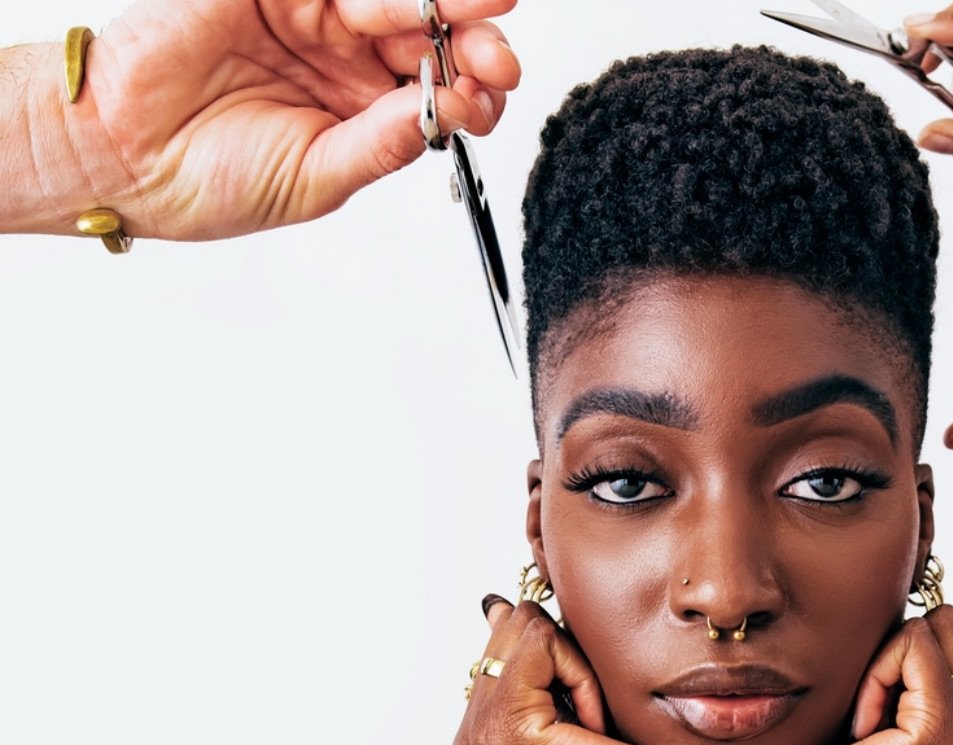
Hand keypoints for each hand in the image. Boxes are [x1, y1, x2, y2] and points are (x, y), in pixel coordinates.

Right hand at [61, 0, 519, 239]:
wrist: (116, 153)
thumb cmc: (206, 180)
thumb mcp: (316, 177)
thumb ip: (384, 143)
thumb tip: (453, 114)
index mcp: (363, 112)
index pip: (439, 93)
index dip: (474, 91)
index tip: (491, 97)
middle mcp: (345, 59)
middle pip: (429, 37)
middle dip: (474, 42)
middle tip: (498, 55)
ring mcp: (312, 16)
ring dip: (440, 3)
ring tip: (484, 9)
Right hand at [449, 597, 714, 744]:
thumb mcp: (575, 706)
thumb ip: (529, 662)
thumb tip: (495, 605)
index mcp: (474, 741)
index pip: (502, 637)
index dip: (558, 657)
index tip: (580, 718)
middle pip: (512, 626)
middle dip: (563, 657)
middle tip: (588, 723)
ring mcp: (478, 742)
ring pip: (528, 629)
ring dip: (576, 669)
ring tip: (590, 730)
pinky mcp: (505, 730)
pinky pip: (544, 644)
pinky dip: (583, 676)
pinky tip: (595, 730)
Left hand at [736, 607, 952, 744]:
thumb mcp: (866, 717)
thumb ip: (901, 678)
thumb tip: (915, 610)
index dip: (898, 654)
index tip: (865, 716)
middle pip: (952, 626)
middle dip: (897, 650)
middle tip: (863, 714)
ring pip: (934, 628)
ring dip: (882, 663)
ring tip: (860, 727)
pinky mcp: (944, 735)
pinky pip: (914, 644)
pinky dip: (874, 673)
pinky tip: (858, 730)